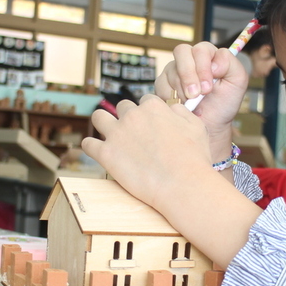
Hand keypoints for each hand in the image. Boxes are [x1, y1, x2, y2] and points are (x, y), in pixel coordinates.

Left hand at [82, 94, 264, 267]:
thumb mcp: (197, 126)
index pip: (145, 101)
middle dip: (127, 117)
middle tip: (132, 134)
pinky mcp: (105, 154)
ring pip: (98, 117)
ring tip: (108, 135)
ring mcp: (117, 133)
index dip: (148, 113)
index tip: (149, 124)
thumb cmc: (193, 158)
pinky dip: (90, 146)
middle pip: (122, 107)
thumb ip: (181, 112)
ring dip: (102, 123)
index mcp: (153, 107)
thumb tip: (171, 108)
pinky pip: (88, 144)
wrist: (182, 184)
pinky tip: (97, 151)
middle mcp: (132, 115)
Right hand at [155, 42, 247, 148]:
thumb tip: (213, 63)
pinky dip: (172, 97)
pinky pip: (161, 84)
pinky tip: (182, 105)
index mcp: (209, 55)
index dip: (203, 67)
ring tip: (192, 104)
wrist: (210, 125)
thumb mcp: (237, 82)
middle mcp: (190, 58)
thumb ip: (230, 64)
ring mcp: (175, 69)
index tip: (208, 88)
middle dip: (188, 75)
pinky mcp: (163, 82)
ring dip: (182, 90)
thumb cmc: (224, 102)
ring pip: (171, 70)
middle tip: (196, 95)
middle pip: (182, 52)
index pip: (201, 49)